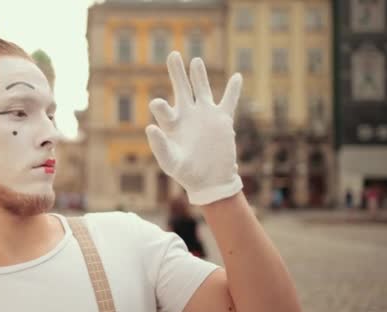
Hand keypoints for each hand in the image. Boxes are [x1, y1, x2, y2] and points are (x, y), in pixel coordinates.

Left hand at [146, 52, 242, 204]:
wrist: (209, 182)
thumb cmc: (186, 174)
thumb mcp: (170, 162)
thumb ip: (159, 146)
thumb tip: (150, 127)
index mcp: (172, 125)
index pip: (163, 108)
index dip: (160, 105)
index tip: (157, 103)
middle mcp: (187, 116)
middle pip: (181, 89)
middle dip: (177, 72)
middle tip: (172, 55)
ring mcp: (205, 116)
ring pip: (202, 90)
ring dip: (199, 75)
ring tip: (195, 60)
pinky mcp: (222, 120)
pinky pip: (229, 101)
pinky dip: (233, 89)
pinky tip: (236, 76)